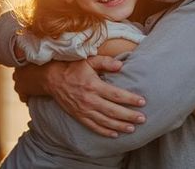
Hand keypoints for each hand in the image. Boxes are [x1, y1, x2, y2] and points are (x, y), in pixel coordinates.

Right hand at [13, 56, 146, 137]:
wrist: (52, 79)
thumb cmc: (73, 68)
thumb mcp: (88, 60)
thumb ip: (105, 62)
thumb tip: (120, 65)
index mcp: (93, 86)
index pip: (116, 95)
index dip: (130, 99)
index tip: (142, 102)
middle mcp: (89, 100)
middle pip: (113, 111)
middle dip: (129, 115)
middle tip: (142, 119)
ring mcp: (83, 110)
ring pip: (104, 121)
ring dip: (119, 126)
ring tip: (132, 128)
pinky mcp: (78, 116)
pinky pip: (93, 126)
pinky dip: (104, 131)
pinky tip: (115, 134)